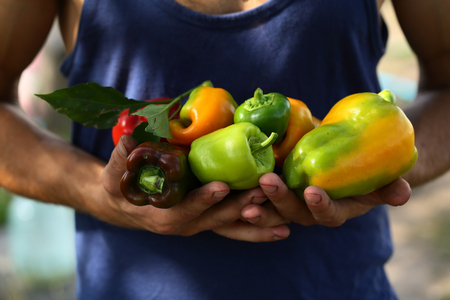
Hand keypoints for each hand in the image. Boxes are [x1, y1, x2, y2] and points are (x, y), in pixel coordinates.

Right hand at [101, 135, 289, 241]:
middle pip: (217, 219)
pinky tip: (281, 228)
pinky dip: (256, 228)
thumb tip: (127, 140)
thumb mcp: (114, 175)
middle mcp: (185, 225)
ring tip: (284, 219)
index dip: (202, 199)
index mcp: (163, 215)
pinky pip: (235, 227)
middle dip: (240, 206)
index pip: (186, 209)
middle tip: (263, 192)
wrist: (124, 207)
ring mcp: (199, 224)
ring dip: (256, 222)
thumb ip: (120, 158)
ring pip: (231, 227)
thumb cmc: (119, 188)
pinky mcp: (209, 219)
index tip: (222, 186)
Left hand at [241, 172, 410, 226]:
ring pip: (270, 210)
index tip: (313, 191)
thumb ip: (386, 185)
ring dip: (257, 204)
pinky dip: (244, 194)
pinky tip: (231, 186)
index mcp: (332, 210)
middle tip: (267, 183)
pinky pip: (256, 196)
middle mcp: (306, 211)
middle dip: (279, 200)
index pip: (326, 214)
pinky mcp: (272, 190)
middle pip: (291, 213)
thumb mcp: (375, 175)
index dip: (320, 205)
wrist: (339, 158)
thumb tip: (402, 192)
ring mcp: (287, 203)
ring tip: (242, 198)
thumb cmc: (359, 168)